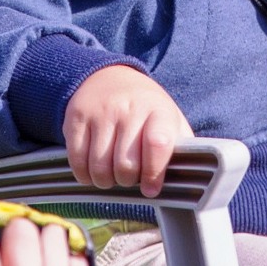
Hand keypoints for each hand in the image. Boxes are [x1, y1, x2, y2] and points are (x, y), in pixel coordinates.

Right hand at [63, 65, 192, 196]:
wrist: (108, 77)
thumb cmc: (145, 108)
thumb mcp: (169, 118)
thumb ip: (180, 145)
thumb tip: (190, 175)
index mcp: (158, 111)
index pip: (158, 144)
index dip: (154, 173)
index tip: (151, 188)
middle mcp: (129, 109)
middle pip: (125, 165)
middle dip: (127, 181)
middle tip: (129, 176)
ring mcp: (101, 113)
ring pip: (99, 169)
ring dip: (105, 181)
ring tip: (111, 173)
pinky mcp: (76, 119)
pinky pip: (77, 162)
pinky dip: (84, 175)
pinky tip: (93, 169)